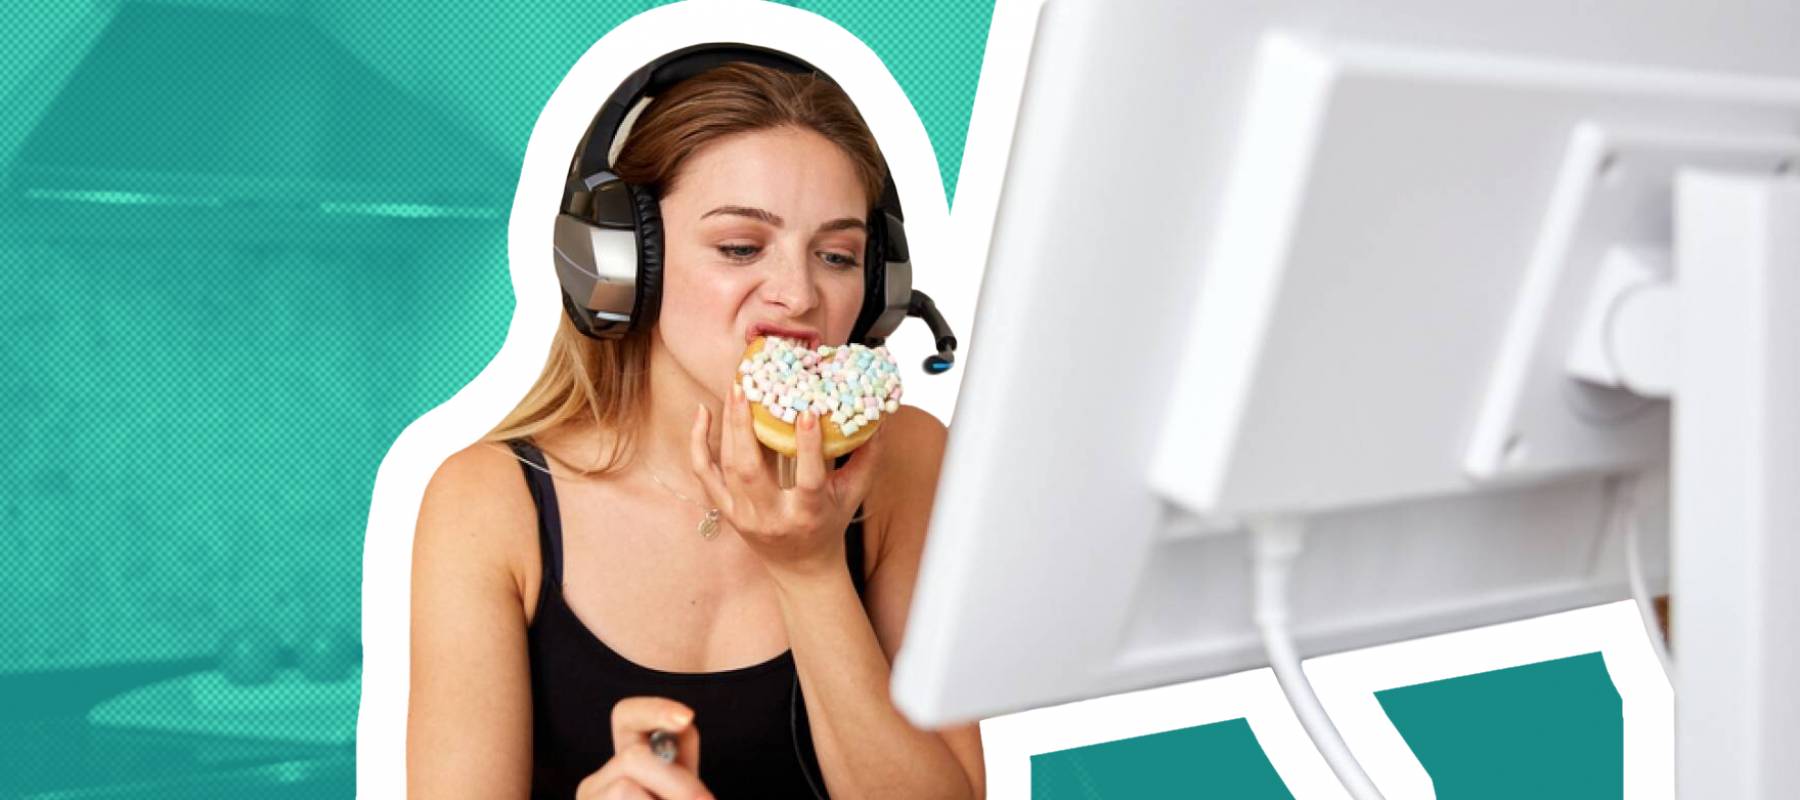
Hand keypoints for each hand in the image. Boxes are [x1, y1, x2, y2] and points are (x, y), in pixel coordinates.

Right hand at [575, 697, 710, 799]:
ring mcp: (587, 799)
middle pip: (632, 758)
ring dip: (667, 799)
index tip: (686, 717)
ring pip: (625, 788)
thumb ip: (678, 754)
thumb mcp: (682, 786)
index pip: (627, 715)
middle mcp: (596, 782)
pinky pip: (627, 799)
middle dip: (677, 783)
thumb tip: (682, 722)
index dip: (655, 710)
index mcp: (621, 768)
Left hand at [689, 383, 884, 578]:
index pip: (808, 480)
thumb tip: (880, 418)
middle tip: (745, 387)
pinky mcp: (726, 510)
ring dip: (727, 426)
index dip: (807, 447)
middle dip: (744, 427)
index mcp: (807, 515)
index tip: (808, 412)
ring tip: (734, 389)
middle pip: (750, 471)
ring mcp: (743, 515)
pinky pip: (704, 473)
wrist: (799, 565)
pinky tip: (703, 413)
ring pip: (727, 467)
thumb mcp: (853, 495)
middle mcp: (771, 518)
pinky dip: (698, 443)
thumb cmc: (828, 523)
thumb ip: (867, 458)